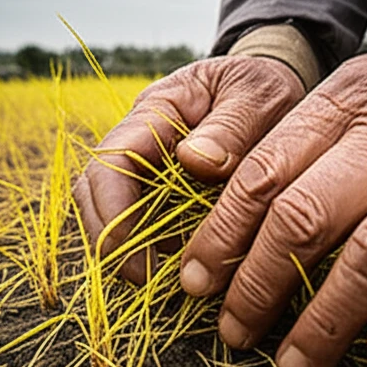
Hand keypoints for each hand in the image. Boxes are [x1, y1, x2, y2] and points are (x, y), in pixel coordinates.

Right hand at [73, 55, 304, 282]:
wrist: (272, 88)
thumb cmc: (264, 87)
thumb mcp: (258, 95)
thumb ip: (231, 125)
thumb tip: (194, 160)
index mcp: (156, 109)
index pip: (112, 160)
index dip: (115, 210)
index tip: (141, 252)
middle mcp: (139, 141)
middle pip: (94, 193)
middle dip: (112, 241)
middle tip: (149, 279)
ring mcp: (146, 169)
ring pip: (109, 214)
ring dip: (129, 250)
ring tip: (169, 278)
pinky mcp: (161, 194)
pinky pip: (142, 227)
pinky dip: (154, 251)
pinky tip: (185, 267)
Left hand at [179, 20, 366, 366]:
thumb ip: (304, 140)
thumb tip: (225, 200)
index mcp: (350, 102)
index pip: (266, 171)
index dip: (222, 234)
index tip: (196, 284)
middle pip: (308, 214)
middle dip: (259, 284)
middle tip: (235, 334)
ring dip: (328, 318)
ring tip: (298, 363)